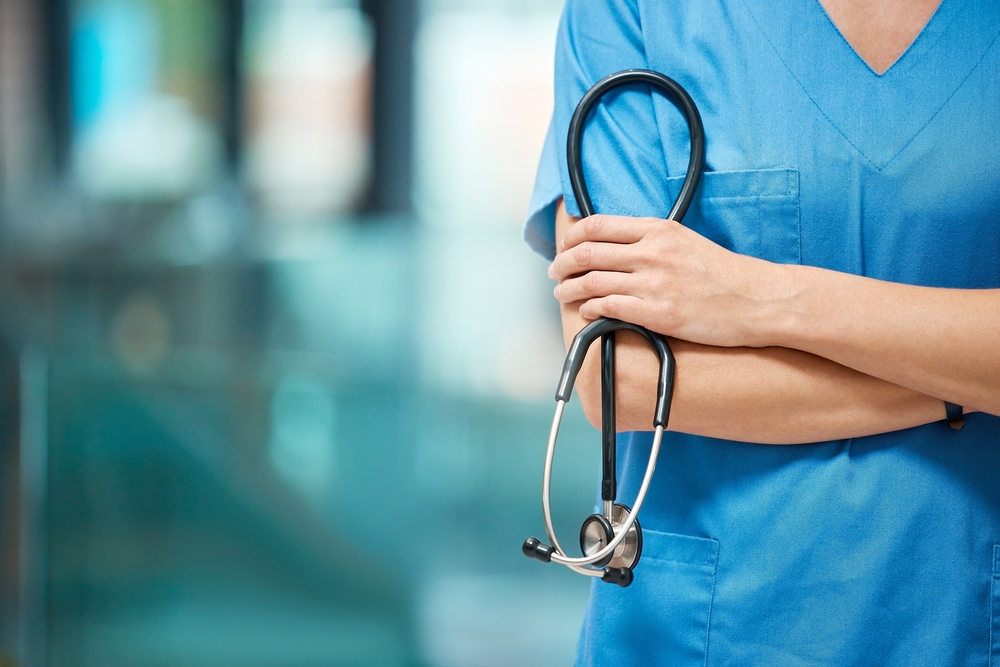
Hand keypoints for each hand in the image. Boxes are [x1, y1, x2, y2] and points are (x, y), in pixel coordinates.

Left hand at [548, 214, 794, 347]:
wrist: (758, 300)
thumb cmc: (722, 273)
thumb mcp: (684, 241)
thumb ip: (649, 239)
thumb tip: (612, 244)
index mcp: (658, 230)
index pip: (597, 225)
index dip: (571, 237)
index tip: (563, 247)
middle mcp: (652, 252)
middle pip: (586, 253)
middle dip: (561, 264)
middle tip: (554, 274)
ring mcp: (655, 283)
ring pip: (591, 282)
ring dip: (568, 290)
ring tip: (562, 295)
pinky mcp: (659, 313)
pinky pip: (609, 308)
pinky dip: (589, 309)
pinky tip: (585, 313)